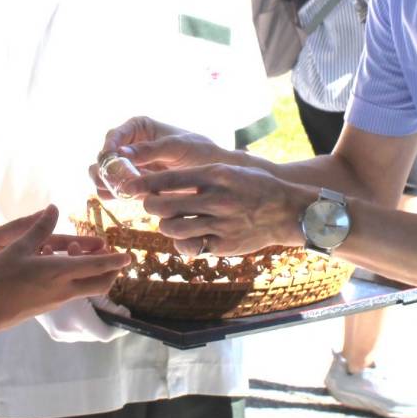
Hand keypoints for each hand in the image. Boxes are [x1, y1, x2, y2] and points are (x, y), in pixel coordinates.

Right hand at [0, 212, 113, 312]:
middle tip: (110, 253)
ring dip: (91, 271)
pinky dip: (76, 277)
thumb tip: (54, 208)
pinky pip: (72, 291)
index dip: (116, 261)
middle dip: (111, 270)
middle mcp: (65, 289)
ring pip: (86, 287)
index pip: (99, 267)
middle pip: (100, 283)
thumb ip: (39, 228)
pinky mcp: (48, 306)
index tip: (129, 256)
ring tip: (76, 250)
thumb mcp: (18, 248)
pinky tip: (58, 263)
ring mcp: (57, 301)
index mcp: (60, 272)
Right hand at [90, 116, 235, 198]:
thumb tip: (121, 152)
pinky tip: (122, 197)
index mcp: (139, 127)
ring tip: (117, 191)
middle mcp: (130, 145)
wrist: (214, 175)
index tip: (109, 159)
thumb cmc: (200, 152)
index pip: (114, 135)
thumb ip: (151, 149)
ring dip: (104, 182)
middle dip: (103, 168)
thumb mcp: (177, 147)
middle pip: (104, 155)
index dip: (108, 147)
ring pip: (104, 173)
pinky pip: (114, 189)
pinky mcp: (133, 184)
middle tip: (110, 180)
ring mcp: (130, 166)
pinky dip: (112, 194)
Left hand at [131, 164, 315, 257]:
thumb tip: (163, 183)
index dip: (145, 184)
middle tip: (150, 204)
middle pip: (164, 206)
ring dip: (165, 225)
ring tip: (170, 220)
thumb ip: (199, 176)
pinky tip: (190, 234)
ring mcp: (220, 224)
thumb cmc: (254, 186)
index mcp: (216, 176)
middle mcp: (217, 199)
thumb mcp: (228, 171)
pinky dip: (185, 241)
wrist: (286, 211)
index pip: (170, 179)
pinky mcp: (223, 245)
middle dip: (150, 206)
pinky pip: (191, 246)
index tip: (129, 186)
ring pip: (173, 228)